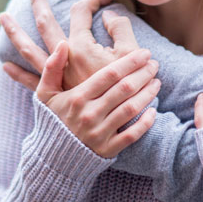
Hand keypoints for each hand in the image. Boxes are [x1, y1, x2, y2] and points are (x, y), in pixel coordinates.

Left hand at [0, 0, 138, 90]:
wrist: (119, 121)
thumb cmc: (129, 87)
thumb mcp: (132, 53)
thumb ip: (121, 28)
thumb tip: (107, 14)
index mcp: (81, 46)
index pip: (81, 11)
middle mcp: (63, 57)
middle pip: (46, 23)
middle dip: (39, 2)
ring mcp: (56, 75)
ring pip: (30, 49)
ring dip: (15, 32)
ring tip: (3, 17)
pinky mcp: (55, 93)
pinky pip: (31, 81)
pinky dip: (18, 74)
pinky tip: (5, 65)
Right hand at [37, 40, 159, 156]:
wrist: (51, 158)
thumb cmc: (52, 118)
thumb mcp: (45, 93)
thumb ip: (52, 67)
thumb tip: (62, 43)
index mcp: (77, 97)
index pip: (110, 74)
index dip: (130, 61)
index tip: (145, 53)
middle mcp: (89, 115)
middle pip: (124, 89)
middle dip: (143, 74)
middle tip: (154, 64)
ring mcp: (99, 133)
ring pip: (130, 109)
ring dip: (148, 94)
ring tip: (157, 82)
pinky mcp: (108, 149)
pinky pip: (132, 135)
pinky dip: (145, 122)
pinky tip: (153, 110)